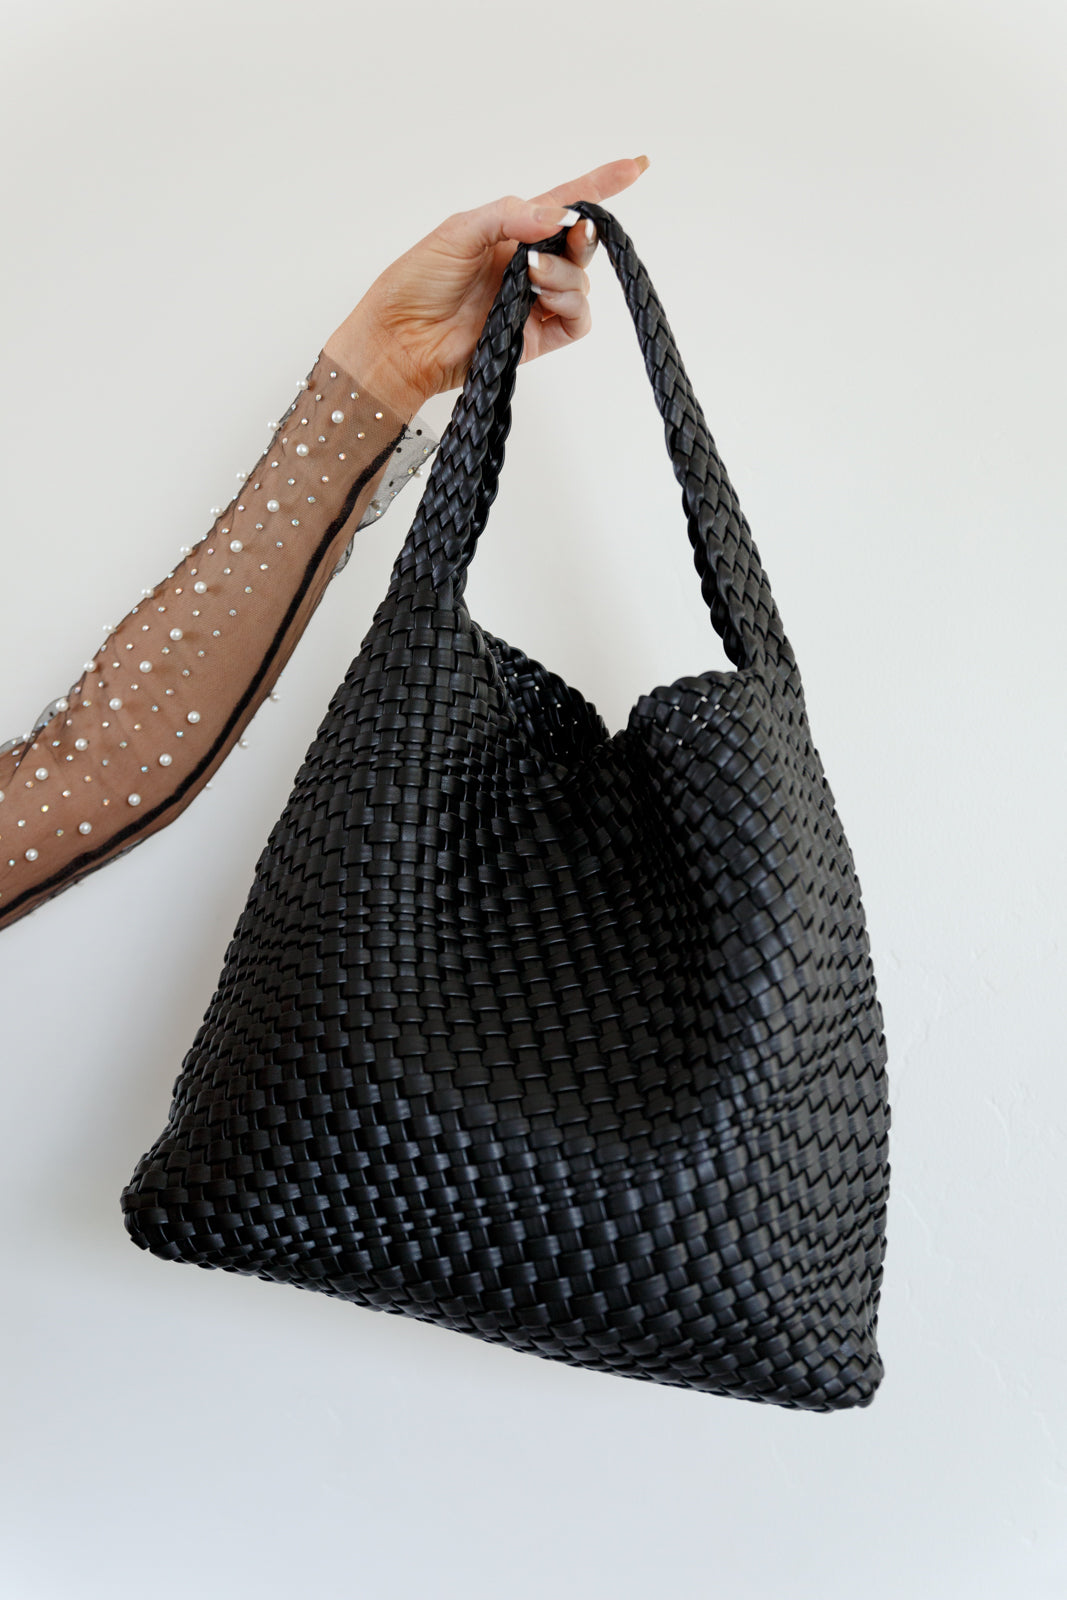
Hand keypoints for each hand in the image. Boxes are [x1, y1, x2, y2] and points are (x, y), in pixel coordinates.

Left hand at [324, 156, 650, 419]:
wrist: (402, 339)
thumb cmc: (418, 282)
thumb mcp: (459, 231)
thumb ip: (510, 215)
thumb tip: (559, 216)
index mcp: (510, 231)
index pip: (563, 204)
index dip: (602, 184)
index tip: (636, 165)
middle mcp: (528, 265)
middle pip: (580, 246)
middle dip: (582, 237)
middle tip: (569, 235)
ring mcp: (534, 302)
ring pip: (581, 283)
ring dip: (566, 275)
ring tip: (531, 278)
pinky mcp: (537, 337)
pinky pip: (577, 322)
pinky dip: (572, 307)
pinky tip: (545, 300)